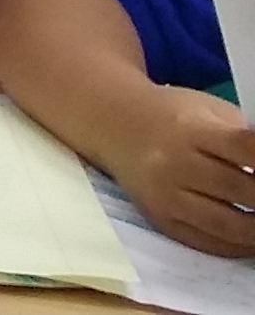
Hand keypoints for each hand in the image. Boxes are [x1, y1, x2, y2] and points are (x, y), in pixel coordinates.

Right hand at [103, 86, 254, 256]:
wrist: (114, 125)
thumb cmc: (174, 115)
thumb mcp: (210, 112)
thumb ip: (245, 138)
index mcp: (190, 129)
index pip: (246, 148)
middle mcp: (174, 164)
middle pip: (243, 191)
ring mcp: (166, 196)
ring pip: (231, 225)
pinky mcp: (161, 220)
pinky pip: (210, 242)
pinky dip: (240, 244)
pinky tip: (253, 236)